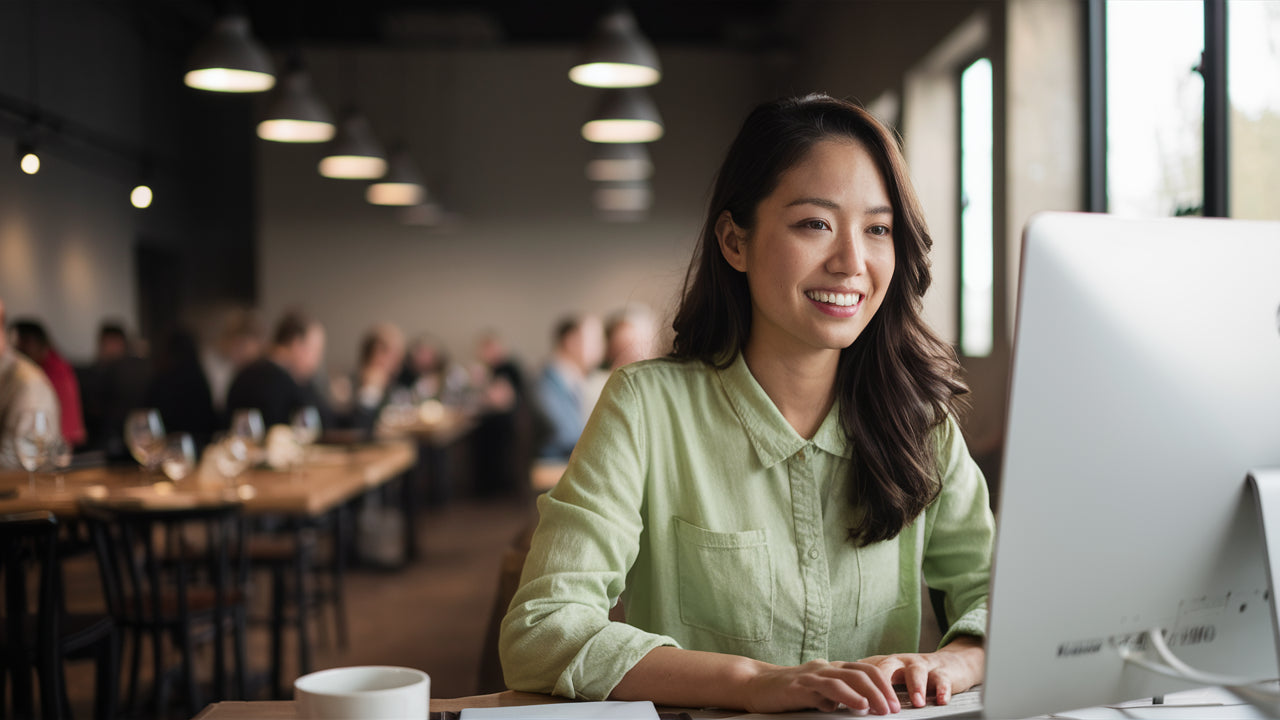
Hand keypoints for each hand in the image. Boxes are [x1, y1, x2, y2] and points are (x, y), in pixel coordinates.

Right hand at [742, 659, 901, 714]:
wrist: (754, 685)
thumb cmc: (786, 692)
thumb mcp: (816, 694)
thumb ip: (834, 697)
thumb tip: (856, 706)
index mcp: (832, 669)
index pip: (866, 670)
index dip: (884, 684)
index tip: (895, 703)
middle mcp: (826, 667)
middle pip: (864, 672)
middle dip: (883, 690)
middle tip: (894, 709)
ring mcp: (814, 674)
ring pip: (850, 678)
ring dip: (871, 694)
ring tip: (882, 710)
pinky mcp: (801, 685)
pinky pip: (829, 687)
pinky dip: (847, 696)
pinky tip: (858, 705)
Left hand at [858, 635, 984, 708]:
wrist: (950, 664)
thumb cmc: (913, 673)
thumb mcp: (891, 674)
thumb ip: (870, 682)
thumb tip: (840, 693)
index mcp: (886, 663)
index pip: (868, 671)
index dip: (859, 684)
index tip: (851, 699)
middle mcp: (902, 661)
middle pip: (887, 666)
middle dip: (883, 685)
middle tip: (879, 702)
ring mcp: (922, 665)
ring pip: (916, 671)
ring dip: (915, 686)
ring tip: (916, 703)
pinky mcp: (943, 672)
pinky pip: (942, 679)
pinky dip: (942, 690)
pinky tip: (940, 700)